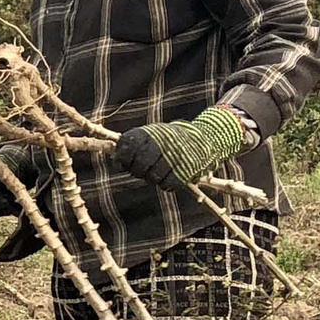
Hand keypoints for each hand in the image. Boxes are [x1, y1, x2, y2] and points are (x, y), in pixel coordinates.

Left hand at [111, 106, 247, 187]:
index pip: (127, 150)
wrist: (204, 137)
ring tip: (157, 172)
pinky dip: (166, 184)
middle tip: (143, 169)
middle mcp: (161, 144)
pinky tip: (168, 177)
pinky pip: (167, 185)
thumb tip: (115, 158)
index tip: (126, 163)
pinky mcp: (185, 171)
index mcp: (150, 134)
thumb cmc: (170, 139)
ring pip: (152, 178)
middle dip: (138, 171)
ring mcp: (173, 158)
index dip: (123, 159)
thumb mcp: (152, 134)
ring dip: (152, 178)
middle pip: (139, 167)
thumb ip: (134, 143)